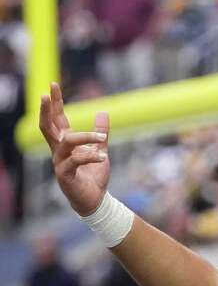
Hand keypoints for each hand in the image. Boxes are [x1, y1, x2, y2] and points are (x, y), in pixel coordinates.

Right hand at [38, 83, 110, 214]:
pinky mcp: (64, 175)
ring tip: (103, 139)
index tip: (52, 85)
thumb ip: (100, 133)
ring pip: (66, 141)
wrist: (95, 200)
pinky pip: (75, 160)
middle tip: (46, 94)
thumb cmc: (94, 175)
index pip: (57, 119)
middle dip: (46, 110)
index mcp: (66, 143)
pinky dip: (90, 156)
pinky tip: (103, 157)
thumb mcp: (100, 149)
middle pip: (47, 126)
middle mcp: (59, 151)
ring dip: (86, 137)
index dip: (55, 102)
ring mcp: (59, 163)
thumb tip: (102, 112)